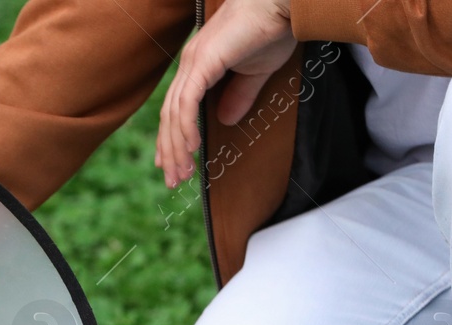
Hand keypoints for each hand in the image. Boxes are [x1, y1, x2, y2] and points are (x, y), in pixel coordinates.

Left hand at [155, 0, 295, 187]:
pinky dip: (185, 127)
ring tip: (181, 173)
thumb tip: (225, 120)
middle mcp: (190, 63)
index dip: (171, 138)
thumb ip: (239, 96)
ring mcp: (193, 62)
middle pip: (169, 116)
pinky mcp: (203, 62)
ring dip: (176, 147)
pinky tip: (191, 148)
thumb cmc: (273, 28)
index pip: (176, 108)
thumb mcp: (255, 72)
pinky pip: (187, 103)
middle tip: (172, 180)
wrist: (282, 2)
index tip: (170, 163)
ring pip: (174, 114)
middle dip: (169, 151)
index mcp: (199, 65)